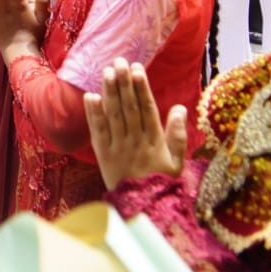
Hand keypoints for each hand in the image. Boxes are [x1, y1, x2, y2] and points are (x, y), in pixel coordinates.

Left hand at [84, 58, 187, 189]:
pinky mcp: (103, 155)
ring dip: (110, 92)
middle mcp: (136, 141)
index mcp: (155, 141)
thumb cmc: (162, 183)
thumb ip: (178, 135)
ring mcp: (118, 147)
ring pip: (114, 115)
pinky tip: (91, 97)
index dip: (142, 88)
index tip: (138, 69)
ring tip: (107, 71)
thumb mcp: (177, 162)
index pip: (147, 109)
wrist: (143, 210)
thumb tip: (179, 108)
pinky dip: (93, 114)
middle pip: (129, 108)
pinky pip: (98, 131)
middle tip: (119, 61)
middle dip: (124, 83)